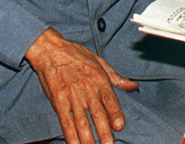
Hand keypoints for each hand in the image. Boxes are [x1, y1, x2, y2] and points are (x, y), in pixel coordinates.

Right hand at [25, 28, 138, 143]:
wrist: (51, 50)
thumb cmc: (76, 54)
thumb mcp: (100, 61)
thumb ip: (117, 78)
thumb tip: (134, 86)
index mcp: (99, 79)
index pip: (109, 99)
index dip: (115, 113)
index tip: (119, 126)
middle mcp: (86, 90)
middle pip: (97, 115)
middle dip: (104, 133)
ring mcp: (72, 97)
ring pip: (81, 122)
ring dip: (88, 138)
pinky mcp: (58, 102)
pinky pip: (65, 122)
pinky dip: (70, 135)